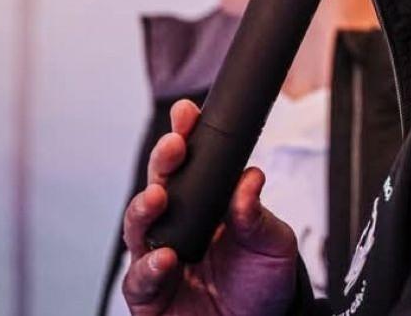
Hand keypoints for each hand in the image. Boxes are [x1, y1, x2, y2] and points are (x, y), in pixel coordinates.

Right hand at [122, 100, 298, 315]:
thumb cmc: (262, 282)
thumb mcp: (272, 244)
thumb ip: (258, 214)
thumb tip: (251, 178)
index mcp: (204, 205)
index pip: (189, 165)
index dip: (184, 136)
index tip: (189, 115)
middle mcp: (176, 226)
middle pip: (157, 185)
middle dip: (163, 161)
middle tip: (175, 146)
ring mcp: (158, 258)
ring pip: (137, 227)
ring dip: (143, 207)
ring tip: (157, 197)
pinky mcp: (149, 295)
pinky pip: (139, 278)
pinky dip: (148, 267)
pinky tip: (165, 257)